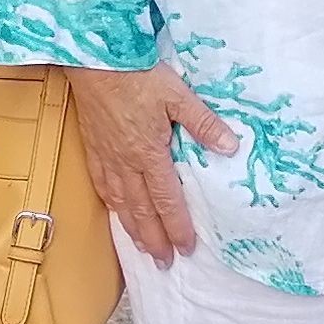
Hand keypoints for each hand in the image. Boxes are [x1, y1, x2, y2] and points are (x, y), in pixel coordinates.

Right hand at [64, 61, 236, 264]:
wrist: (94, 59)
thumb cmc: (137, 74)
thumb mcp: (178, 94)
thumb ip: (203, 124)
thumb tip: (230, 147)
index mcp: (149, 153)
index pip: (167, 200)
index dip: (177, 226)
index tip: (186, 248)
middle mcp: (126, 163)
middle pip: (141, 211)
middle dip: (154, 239)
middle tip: (164, 263)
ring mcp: (106, 157)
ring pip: (120, 203)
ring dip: (133, 229)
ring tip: (142, 248)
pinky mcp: (92, 148)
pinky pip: (102, 186)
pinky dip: (111, 205)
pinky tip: (116, 211)